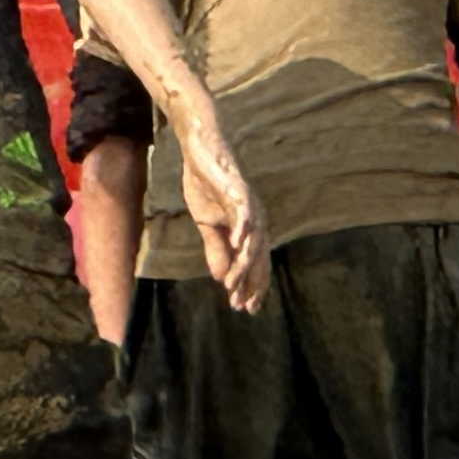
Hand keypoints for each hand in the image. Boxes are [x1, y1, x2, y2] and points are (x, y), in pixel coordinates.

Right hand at [178, 129, 267, 314]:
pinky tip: (237, 245)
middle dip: (251, 283)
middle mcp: (256, 218)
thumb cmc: (205, 183)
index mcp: (250, 227)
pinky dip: (242, 228)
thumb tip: (221, 278)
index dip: (252, 285)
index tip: (246, 308)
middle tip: (243, 306)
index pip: (255, 262)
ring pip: (252, 241)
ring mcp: (249, 204)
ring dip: (243, 265)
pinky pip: (244, 212)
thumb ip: (217, 249)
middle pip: (259, 257)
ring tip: (233, 286)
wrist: (199, 150)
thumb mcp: (208, 224)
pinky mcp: (238, 189)